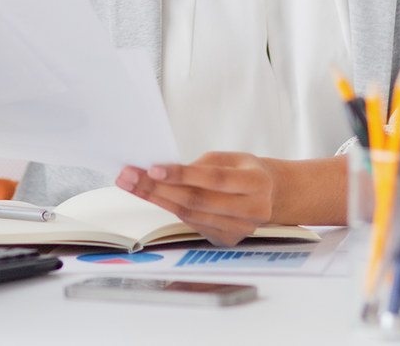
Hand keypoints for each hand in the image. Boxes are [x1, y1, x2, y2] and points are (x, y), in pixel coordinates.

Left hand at [115, 152, 275, 247]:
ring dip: (156, 199)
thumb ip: (204, 165)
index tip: (153, 169)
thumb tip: (165, 171)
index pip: (214, 179)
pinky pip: (192, 223)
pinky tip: (151, 196)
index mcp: (257, 183)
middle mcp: (251, 210)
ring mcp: (239, 229)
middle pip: (197, 200)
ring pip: (189, 215)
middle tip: (129, 176)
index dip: (182, 174)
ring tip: (131, 184)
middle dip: (158, 188)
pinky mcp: (226, 240)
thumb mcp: (233, 158)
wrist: (271, 196)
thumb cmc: (246, 172)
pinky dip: (168, 209)